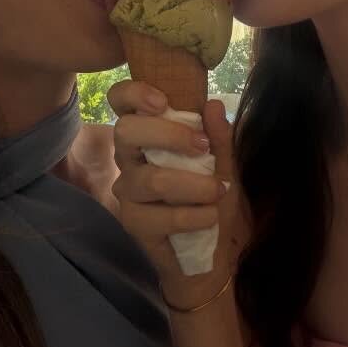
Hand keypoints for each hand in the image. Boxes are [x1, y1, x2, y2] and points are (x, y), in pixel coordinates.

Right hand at [109, 80, 247, 308]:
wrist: (214, 252)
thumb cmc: (215, 200)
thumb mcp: (227, 165)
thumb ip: (220, 138)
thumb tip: (212, 105)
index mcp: (148, 134)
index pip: (120, 101)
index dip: (133, 94)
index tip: (162, 101)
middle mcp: (130, 158)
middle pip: (126, 131)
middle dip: (168, 135)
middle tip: (202, 146)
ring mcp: (128, 191)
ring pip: (150, 179)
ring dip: (192, 184)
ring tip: (218, 191)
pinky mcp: (133, 223)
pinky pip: (161, 215)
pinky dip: (193, 215)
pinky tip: (210, 217)